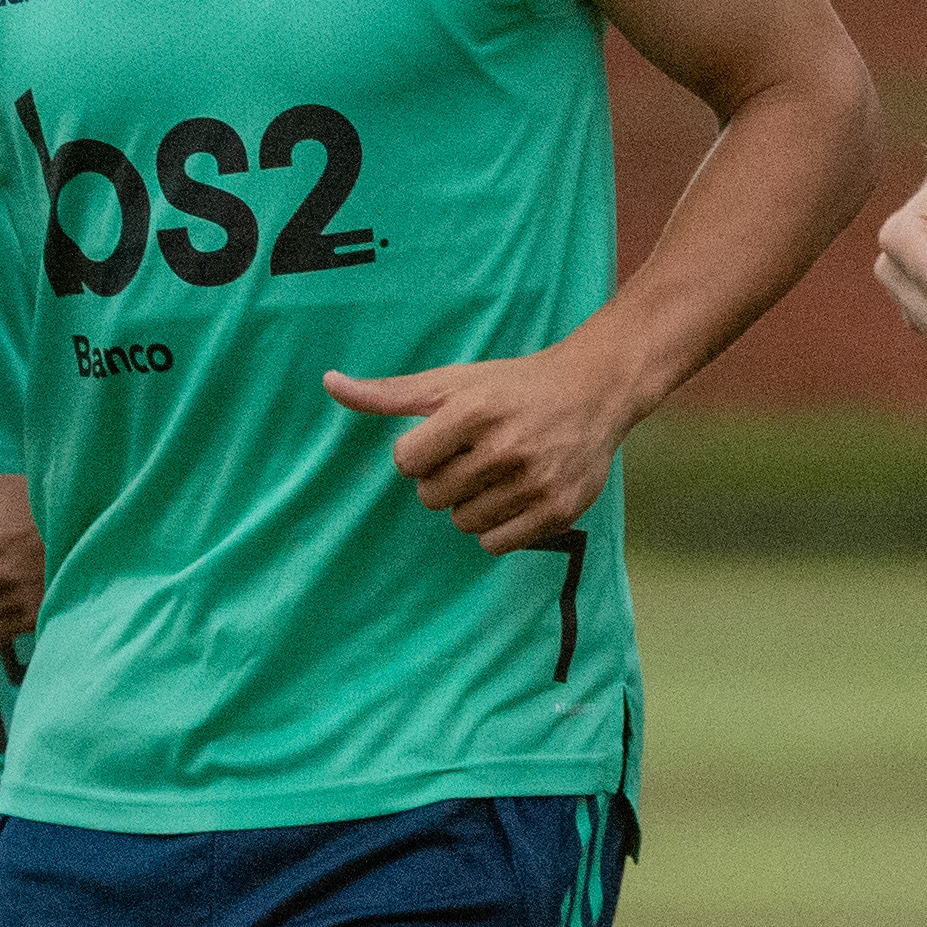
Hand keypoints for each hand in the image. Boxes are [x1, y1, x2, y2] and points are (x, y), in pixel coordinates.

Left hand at [325, 344, 636, 554]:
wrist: (597, 389)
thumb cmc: (513, 386)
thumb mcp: (453, 382)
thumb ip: (388, 392)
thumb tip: (329, 383)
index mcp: (475, 412)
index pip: (406, 462)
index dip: (421, 453)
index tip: (450, 437)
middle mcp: (506, 448)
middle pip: (432, 497)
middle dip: (447, 479)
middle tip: (479, 455)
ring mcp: (535, 482)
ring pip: (462, 523)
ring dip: (473, 504)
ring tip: (501, 474)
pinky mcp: (559, 510)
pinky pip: (496, 544)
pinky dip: (499, 527)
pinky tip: (516, 496)